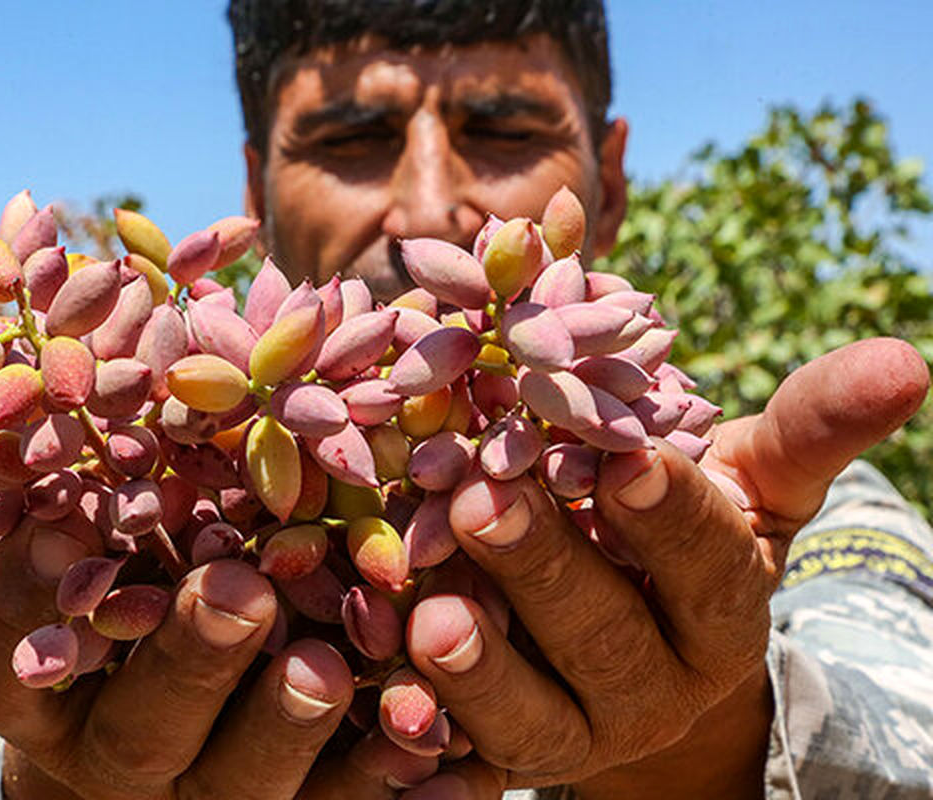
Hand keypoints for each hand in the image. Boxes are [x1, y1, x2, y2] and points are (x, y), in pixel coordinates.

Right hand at [0, 529, 435, 798]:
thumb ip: (100, 490)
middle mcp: (113, 754)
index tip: (58, 520)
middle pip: (140, 726)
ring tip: (330, 667)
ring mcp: (203, 796)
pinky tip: (449, 758)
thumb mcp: (97, 545)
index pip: (2, 650)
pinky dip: (390, 779)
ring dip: (289, 725)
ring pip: (241, 782)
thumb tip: (135, 364)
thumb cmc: (129, 601)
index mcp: (42, 686)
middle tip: (240, 589)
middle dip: (191, 656)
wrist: (163, 742)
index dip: (19, 594)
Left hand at [404, 337, 927, 796]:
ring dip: (479, 671)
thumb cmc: (682, 539)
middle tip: (483, 505)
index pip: (705, 563)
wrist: (632, 652)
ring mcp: (577, 734)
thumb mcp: (746, 482)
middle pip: (603, 635)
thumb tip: (904, 359)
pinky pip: (460, 764)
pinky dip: (419, 740)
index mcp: (720, 611)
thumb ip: (807, 427)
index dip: (670, 516)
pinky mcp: (503, 761)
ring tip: (429, 616)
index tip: (625, 459)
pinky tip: (378, 709)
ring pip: (529, 716)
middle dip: (546, 571)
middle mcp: (656, 686)